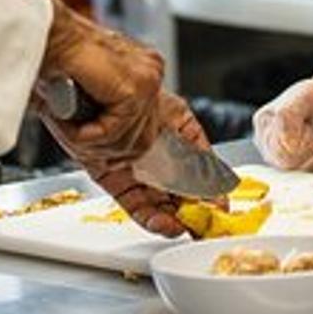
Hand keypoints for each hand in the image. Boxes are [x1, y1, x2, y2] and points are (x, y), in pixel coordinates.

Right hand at [34, 0, 164, 163]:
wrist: (44, 38)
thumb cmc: (56, 62)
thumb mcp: (88, 98)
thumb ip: (106, 122)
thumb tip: (111, 160)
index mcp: (144, 72)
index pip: (148, 127)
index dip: (123, 149)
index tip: (107, 161)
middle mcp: (151, 73)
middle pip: (143, 140)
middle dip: (106, 152)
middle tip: (77, 143)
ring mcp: (147, 79)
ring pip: (128, 142)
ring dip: (91, 145)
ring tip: (67, 129)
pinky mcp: (135, 88)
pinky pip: (114, 133)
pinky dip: (84, 136)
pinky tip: (68, 121)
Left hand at [79, 91, 209, 236]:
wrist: (92, 86)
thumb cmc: (136, 90)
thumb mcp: (179, 117)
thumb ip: (199, 151)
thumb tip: (220, 180)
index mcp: (175, 145)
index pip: (196, 179)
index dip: (208, 197)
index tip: (218, 210)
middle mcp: (155, 161)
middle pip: (176, 196)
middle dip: (190, 214)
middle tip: (201, 224)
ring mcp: (135, 171)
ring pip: (156, 204)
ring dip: (171, 220)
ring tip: (182, 227)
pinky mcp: (111, 178)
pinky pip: (133, 204)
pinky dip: (148, 216)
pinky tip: (163, 222)